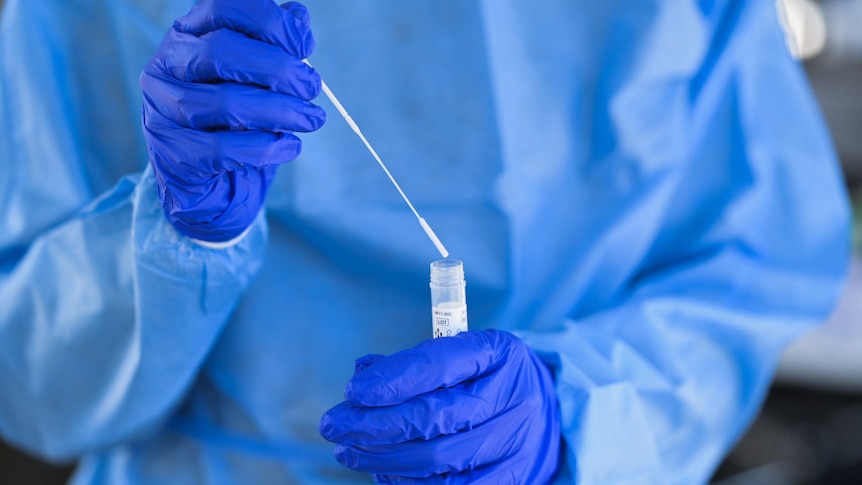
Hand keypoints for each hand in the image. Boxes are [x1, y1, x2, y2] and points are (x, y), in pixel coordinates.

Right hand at [140, 0, 324, 242]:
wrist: (212, 185)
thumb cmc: (237, 123)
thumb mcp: (258, 81)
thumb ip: (275, 47)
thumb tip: (299, 17)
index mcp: (189, 34)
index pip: (224, 8)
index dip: (270, 23)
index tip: (306, 45)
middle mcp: (168, 65)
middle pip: (222, 52)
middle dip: (279, 69)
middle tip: (312, 87)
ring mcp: (163, 110)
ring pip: (224, 102)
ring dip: (280, 111)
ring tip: (311, 119)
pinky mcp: (171, 153)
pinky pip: (221, 148)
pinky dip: (264, 148)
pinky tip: (289, 147)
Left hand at [320, 330, 559, 483]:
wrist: (549, 415)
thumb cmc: (488, 381)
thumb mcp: (463, 357)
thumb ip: (415, 364)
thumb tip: (363, 377)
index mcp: (498, 353)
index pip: (438, 364)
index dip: (391, 380)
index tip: (353, 391)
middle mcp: (513, 396)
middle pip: (433, 416)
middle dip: (373, 424)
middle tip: (333, 425)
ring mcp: (516, 443)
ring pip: (437, 460)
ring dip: (381, 458)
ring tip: (348, 450)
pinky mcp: (512, 480)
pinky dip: (407, 483)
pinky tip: (382, 471)